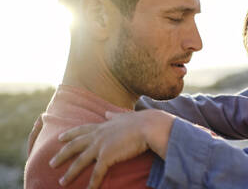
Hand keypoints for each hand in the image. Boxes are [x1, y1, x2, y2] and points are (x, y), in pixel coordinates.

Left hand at [50, 109, 174, 188]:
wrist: (149, 126)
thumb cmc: (141, 121)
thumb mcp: (123, 116)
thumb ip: (113, 116)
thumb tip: (106, 112)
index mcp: (102, 126)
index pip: (82, 130)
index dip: (70, 134)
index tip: (60, 138)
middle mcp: (98, 135)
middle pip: (74, 146)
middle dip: (61, 155)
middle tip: (51, 163)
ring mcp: (101, 146)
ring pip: (80, 161)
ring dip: (70, 173)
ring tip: (62, 182)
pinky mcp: (107, 156)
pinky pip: (96, 173)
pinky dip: (92, 183)